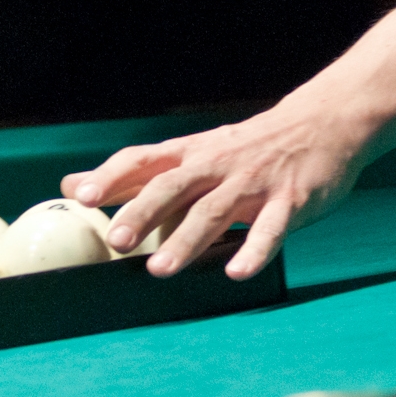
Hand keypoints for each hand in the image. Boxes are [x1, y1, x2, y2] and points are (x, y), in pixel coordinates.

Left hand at [60, 99, 372, 280]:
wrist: (321, 124)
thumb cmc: (247, 148)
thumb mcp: (192, 153)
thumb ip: (137, 175)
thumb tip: (74, 186)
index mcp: (190, 154)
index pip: (144, 160)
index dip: (112, 177)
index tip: (83, 197)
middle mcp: (217, 165)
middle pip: (173, 187)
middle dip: (142, 213)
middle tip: (115, 241)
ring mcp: (254, 183)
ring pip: (215, 211)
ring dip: (187, 240)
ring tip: (161, 270)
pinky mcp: (290, 201)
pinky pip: (271, 229)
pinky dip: (253, 250)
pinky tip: (237, 272)